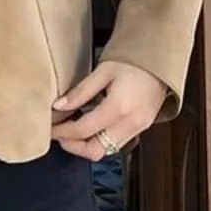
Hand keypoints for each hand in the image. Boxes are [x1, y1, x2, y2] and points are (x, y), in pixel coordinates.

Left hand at [51, 60, 168, 160]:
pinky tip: (90, 125)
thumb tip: (58, 106)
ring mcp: (138, 128)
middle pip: (95, 151)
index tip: (49, 127)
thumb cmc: (133, 60)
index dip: (62, 131)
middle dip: (72, 145)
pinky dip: (99, 139)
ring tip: (71, 128)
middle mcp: (130, 123)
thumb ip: (80, 91)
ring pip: (106, 151)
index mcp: (118, 107)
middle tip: (59, 133)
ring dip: (85, 144)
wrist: (161, 59)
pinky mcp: (141, 128)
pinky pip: (116, 143)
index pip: (82, 130)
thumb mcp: (102, 71)